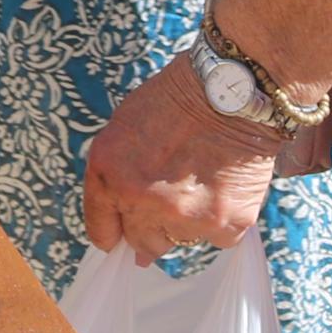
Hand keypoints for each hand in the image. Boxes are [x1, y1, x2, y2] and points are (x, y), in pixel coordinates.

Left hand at [80, 58, 283, 264]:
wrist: (230, 88)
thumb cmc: (175, 100)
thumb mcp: (123, 130)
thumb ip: (116, 179)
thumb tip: (124, 238)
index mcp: (108, 176)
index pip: (102, 230)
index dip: (115, 230)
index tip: (125, 230)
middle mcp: (141, 201)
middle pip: (142, 244)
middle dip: (152, 226)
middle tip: (171, 198)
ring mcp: (184, 216)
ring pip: (180, 241)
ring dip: (188, 220)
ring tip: (200, 181)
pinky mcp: (226, 223)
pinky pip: (219, 238)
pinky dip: (223, 220)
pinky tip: (224, 186)